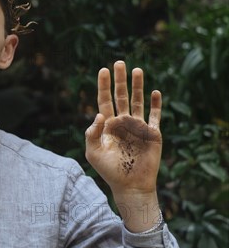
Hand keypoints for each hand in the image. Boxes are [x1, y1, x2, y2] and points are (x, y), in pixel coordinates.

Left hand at [85, 61, 161, 196]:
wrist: (130, 185)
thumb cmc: (109, 170)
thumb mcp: (93, 151)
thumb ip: (91, 133)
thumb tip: (100, 115)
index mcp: (108, 125)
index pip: (104, 100)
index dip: (103, 85)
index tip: (103, 70)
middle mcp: (123, 122)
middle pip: (121, 96)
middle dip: (120, 80)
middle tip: (119, 62)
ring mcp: (138, 126)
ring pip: (138, 101)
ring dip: (138, 86)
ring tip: (137, 70)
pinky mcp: (152, 133)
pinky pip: (155, 115)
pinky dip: (156, 104)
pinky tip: (155, 92)